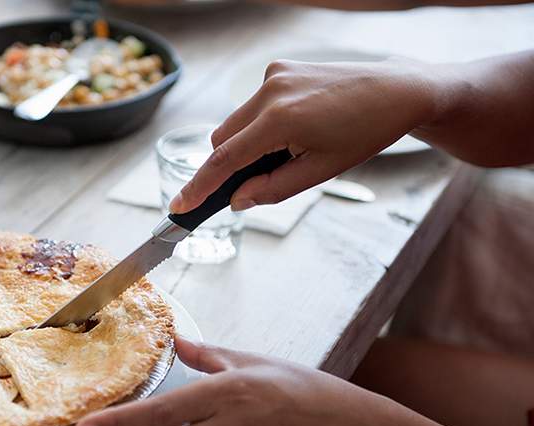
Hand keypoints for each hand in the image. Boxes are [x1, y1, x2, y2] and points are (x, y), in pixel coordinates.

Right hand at [170, 58, 439, 212]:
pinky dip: (259, 124)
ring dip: (246, 144)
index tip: (179, 206)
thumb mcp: (320, 171)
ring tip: (288, 150)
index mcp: (281, 120)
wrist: (395, 91)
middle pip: (223, 139)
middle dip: (228, 165)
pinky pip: (252, 105)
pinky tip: (294, 128)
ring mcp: (273, 75)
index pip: (225, 159)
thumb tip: (237, 200)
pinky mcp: (279, 68)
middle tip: (252, 185)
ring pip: (236, 122)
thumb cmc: (364, 133)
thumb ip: (272, 189)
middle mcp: (270, 91)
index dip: (199, 186)